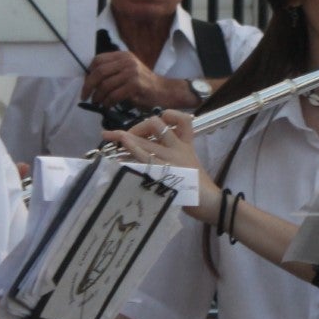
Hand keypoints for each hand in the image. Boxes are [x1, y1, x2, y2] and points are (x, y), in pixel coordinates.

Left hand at [81, 50, 187, 110]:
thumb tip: (90, 81)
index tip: (86, 84)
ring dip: (98, 97)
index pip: (98, 60)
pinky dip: (107, 102)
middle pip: (99, 72)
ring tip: (97, 103)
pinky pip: (114, 95)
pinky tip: (107, 106)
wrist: (165, 92)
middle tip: (84, 97)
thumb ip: (113, 71)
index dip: (88, 73)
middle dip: (88, 86)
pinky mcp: (135, 85)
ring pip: (105, 85)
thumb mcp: (128, 71)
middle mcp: (127, 61)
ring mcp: (132, 72)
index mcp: (123, 56)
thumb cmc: (144, 85)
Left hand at [102, 109, 220, 223]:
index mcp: (187, 145)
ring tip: (109, 136)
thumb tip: (146, 149)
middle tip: (120, 135)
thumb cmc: (198, 187)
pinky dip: (131, 152)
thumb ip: (173, 155)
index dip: (170, 114)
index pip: (183, 119)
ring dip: (125, 137)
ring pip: (146, 141)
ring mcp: (172, 160)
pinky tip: (120, 152)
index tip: (159, 119)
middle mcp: (179, 148)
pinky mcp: (166, 173)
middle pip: (157, 125)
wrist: (210, 203)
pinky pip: (145, 159)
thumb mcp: (190, 165)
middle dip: (136, 127)